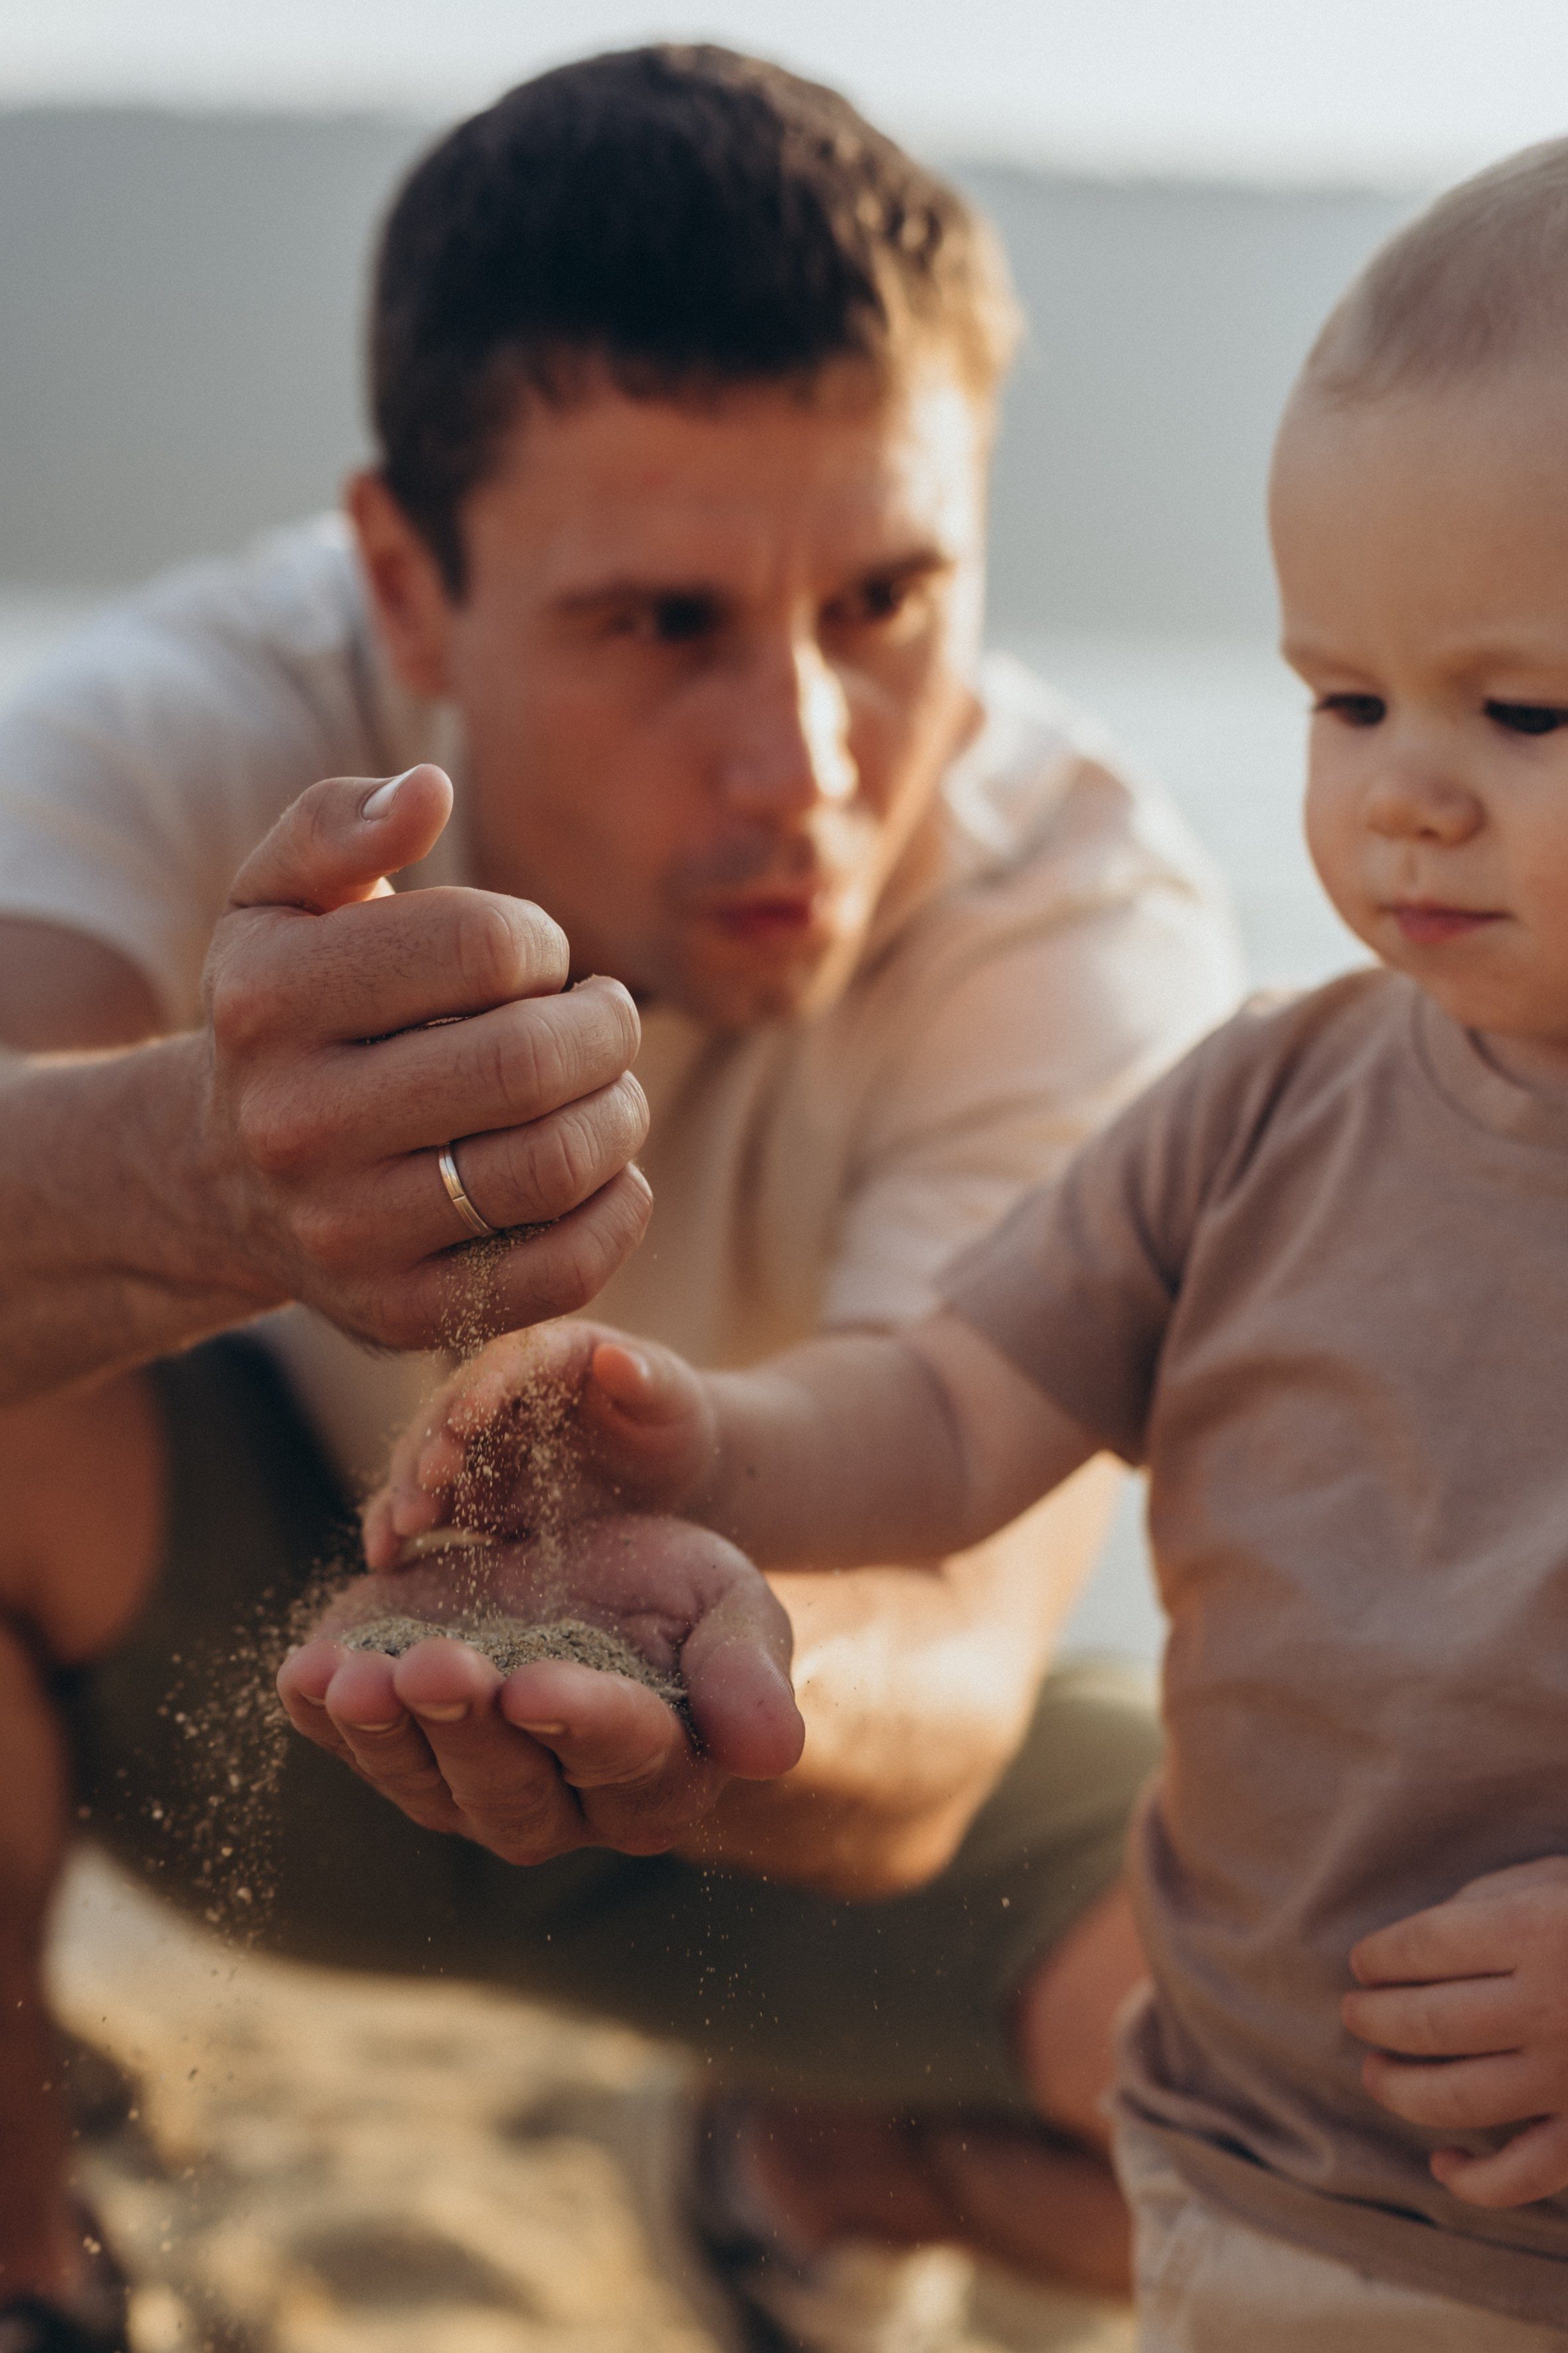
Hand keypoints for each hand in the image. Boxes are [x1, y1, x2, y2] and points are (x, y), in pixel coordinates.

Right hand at [198, 764, 651, 1348]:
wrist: (218, 1180)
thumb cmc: (286, 1014)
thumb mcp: (274, 902)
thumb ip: (336, 824)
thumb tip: (428, 788)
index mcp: (269, 1000)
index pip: (479, 946)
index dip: (541, 942)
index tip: (536, 959)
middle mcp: (292, 1123)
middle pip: (526, 1065)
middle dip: (605, 1028)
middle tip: (607, 1017)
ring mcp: (343, 1232)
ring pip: (552, 1167)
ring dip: (620, 1114)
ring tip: (608, 1087)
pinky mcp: (396, 1316)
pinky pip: (559, 1270)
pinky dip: (618, 1213)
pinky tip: (606, 1172)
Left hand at [276, 1515, 803, 1862]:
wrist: (598, 1571)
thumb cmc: (681, 1595)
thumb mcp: (731, 1607)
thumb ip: (746, 1673)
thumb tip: (774, 1753)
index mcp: (653, 1774)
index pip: (616, 1757)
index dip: (575, 1723)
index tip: (532, 1684)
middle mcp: (556, 1804)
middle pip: (506, 1789)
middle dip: (464, 1728)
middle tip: (435, 1664)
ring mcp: (465, 1783)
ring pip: (420, 1783)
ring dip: (381, 1731)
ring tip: (349, 1675)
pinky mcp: (397, 1744)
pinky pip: (350, 1748)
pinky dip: (316, 1713)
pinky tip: (300, 1670)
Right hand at [361, 1319, 716, 1566]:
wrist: (669, 1471)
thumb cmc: (671, 1417)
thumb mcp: (671, 1396)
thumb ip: (646, 1379)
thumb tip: (616, 1357)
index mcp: (543, 1352)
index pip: (505, 1363)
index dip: (482, 1390)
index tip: (465, 1422)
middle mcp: (496, 1392)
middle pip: (450, 1412)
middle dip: (432, 1447)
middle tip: (425, 1487)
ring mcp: (478, 1444)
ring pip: (427, 1460)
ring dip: (407, 1491)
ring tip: (398, 1530)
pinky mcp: (471, 1493)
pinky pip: (427, 1507)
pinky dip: (399, 1529)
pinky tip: (382, 1558)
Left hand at [1344, 1856, 1567, 2206]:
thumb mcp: (1558, 1879)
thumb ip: (1493, 1900)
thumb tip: (1425, 1940)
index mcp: (1535, 1931)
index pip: (1422, 1946)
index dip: (1381, 1956)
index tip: (1364, 1961)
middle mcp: (1548, 2007)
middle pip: (1427, 2021)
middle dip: (1376, 2019)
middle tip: (1355, 2014)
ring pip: (1456, 2098)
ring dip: (1401, 2089)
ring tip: (1375, 2071)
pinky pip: (1522, 2175)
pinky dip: (1474, 2179)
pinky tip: (1444, 2162)